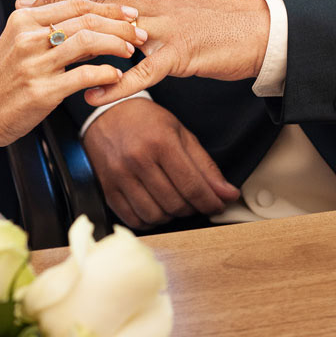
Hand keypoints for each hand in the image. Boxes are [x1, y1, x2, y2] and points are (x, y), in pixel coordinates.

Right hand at [0, 0, 146, 149]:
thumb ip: (46, 28)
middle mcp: (28, 38)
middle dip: (119, 23)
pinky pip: (84, 75)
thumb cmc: (2, 81)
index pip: (75, 4)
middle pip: (86, 19)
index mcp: (22, 20)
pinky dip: (106, 73)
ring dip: (116, 44)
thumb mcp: (17, 44)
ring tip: (131, 51)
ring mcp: (34, 64)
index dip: (107, 6)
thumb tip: (88, 20)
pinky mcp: (42, 91)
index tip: (129, 12)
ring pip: (88, 42)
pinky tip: (116, 75)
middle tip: (139, 31)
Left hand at [19, 0, 269, 105]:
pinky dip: (116, 83)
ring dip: (75, 41)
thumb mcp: (184, 5)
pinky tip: (93, 94)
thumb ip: (155, 10)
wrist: (262, 28)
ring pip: (112, 33)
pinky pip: (141, 72)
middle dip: (58, 8)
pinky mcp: (179, 55)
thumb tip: (131, 13)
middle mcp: (153, 7)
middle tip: (23, 7)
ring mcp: (165, 30)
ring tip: (45, 49)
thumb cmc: (225, 20)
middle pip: (96, 6)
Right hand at [84, 99, 239, 228]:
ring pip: (155, 215)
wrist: (108, 115)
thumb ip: (205, 166)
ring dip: (171, 216)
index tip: (218, 205)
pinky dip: (150, 221)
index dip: (210, 202)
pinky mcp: (107, 189)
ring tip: (175, 202)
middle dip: (192, 209)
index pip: (192, 186)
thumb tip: (228, 194)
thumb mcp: (181, 134)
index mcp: (161, 142)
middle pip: (175, 204)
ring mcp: (120, 176)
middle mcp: (138, 159)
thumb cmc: (147, 122)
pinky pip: (133, 220)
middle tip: (196, 201)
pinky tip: (156, 208)